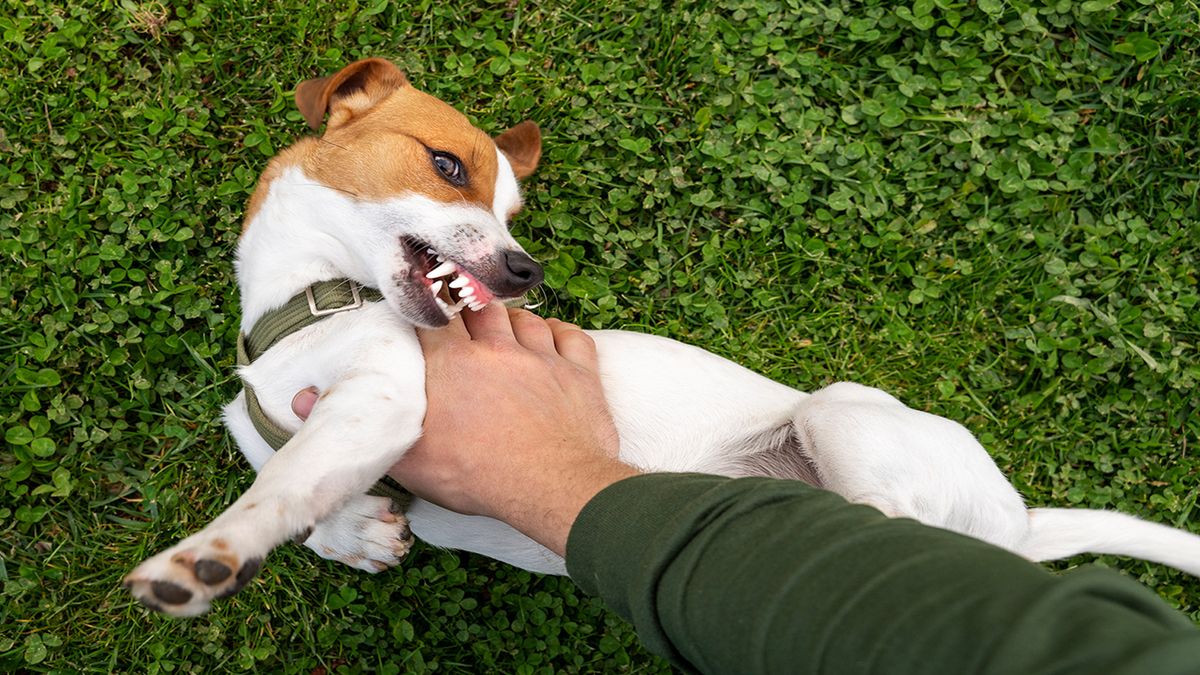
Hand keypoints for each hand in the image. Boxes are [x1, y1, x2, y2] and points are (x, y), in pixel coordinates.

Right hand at [291, 304, 635, 554]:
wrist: (550, 487)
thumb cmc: (476, 476)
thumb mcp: (408, 457)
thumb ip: (362, 421)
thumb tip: (298, 402)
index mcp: (451, 364)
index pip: (431, 317)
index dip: (425, 305)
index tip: (420, 299)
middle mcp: (496, 348)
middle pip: (479, 306)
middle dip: (468, 303)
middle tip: (461, 305)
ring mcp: (542, 356)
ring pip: (525, 317)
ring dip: (512, 318)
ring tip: (502, 327)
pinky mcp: (580, 372)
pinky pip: (571, 337)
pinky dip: (560, 333)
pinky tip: (551, 339)